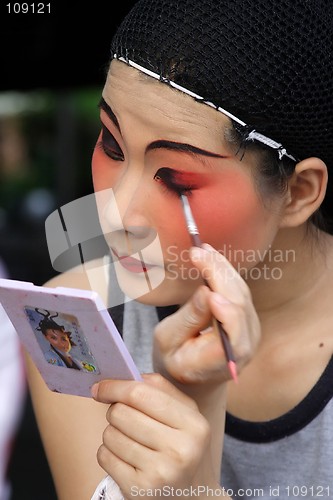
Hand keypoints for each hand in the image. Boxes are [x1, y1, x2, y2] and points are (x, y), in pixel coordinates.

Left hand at [92, 374, 225, 498]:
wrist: (192, 495)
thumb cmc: (183, 445)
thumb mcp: (185, 414)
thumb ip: (160, 388)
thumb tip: (124, 376)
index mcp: (193, 424)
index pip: (140, 394)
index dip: (115, 386)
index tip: (101, 386)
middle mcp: (180, 449)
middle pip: (121, 413)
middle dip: (115, 410)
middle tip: (123, 416)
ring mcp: (159, 473)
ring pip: (110, 435)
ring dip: (112, 433)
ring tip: (129, 439)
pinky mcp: (139, 490)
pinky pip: (104, 457)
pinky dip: (108, 452)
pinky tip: (124, 457)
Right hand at [154, 243, 260, 383]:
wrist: (193, 373)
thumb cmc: (174, 357)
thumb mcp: (167, 341)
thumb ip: (188, 319)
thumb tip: (207, 292)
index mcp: (219, 362)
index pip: (233, 337)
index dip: (226, 313)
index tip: (207, 290)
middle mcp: (242, 349)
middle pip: (239, 307)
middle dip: (219, 276)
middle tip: (196, 252)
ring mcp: (251, 333)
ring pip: (242, 294)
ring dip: (223, 269)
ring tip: (202, 250)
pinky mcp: (249, 320)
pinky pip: (241, 291)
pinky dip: (226, 273)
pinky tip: (211, 258)